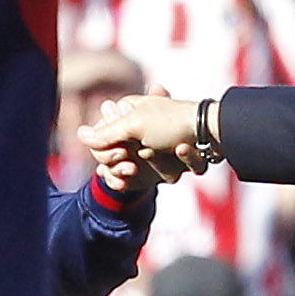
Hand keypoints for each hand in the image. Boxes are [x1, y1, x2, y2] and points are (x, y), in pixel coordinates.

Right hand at [82, 92, 210, 182]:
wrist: (215, 127)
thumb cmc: (170, 120)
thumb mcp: (133, 125)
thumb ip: (106, 134)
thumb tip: (79, 134)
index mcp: (133, 124)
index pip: (109, 147)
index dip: (110, 158)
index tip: (120, 158)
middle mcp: (148, 137)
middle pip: (129, 165)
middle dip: (135, 167)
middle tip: (139, 160)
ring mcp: (167, 150)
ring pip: (155, 174)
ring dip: (163, 164)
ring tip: (174, 148)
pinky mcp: (186, 162)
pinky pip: (180, 173)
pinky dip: (186, 161)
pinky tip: (186, 149)